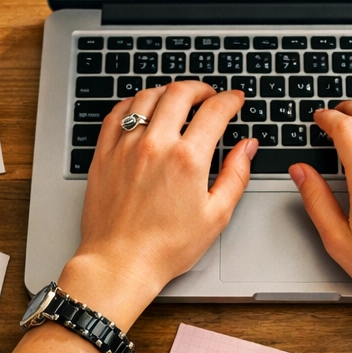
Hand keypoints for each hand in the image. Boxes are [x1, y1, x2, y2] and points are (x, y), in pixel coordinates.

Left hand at [65, 82, 255, 319]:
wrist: (120, 263)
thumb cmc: (166, 247)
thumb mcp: (216, 215)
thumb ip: (236, 175)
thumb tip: (247, 147)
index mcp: (187, 160)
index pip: (215, 111)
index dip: (230, 100)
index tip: (235, 100)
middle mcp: (156, 146)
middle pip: (180, 93)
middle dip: (200, 89)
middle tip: (209, 95)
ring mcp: (126, 147)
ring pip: (147, 97)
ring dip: (167, 91)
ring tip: (177, 98)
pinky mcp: (104, 155)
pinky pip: (117, 114)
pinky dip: (133, 103)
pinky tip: (141, 109)